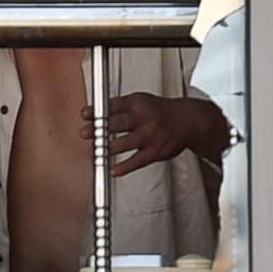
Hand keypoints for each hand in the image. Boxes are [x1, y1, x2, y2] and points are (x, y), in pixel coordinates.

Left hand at [94, 92, 223, 176]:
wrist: (188, 121)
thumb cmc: (159, 111)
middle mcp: (143, 118)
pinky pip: (138, 161)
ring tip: (96, 152)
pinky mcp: (155, 151)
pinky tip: (113, 170)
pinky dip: (124, 167)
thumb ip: (118, 108)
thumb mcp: (140, 101)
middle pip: (117, 123)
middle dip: (99, 129)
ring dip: (108, 148)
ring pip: (125, 143)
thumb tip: (92, 115)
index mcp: (137, 103)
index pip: (113, 105)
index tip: (84, 115)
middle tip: (85, 133)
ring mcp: (150, 135)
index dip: (97, 110)